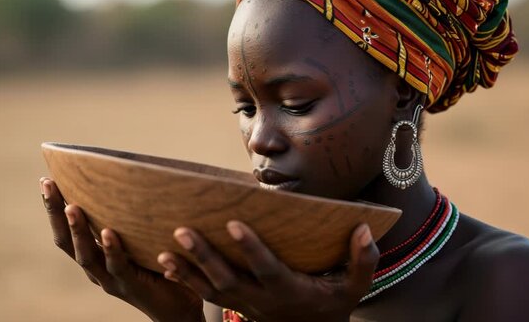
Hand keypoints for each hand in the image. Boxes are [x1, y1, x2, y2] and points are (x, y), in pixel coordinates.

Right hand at [39, 178, 203, 321]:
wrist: (178, 309)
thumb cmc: (160, 269)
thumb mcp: (140, 240)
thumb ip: (132, 220)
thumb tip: (136, 178)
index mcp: (94, 257)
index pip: (66, 231)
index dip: (54, 208)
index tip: (46, 180)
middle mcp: (96, 269)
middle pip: (66, 241)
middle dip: (55, 212)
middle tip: (48, 184)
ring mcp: (111, 280)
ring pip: (87, 256)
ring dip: (78, 231)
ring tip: (71, 207)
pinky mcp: (131, 286)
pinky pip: (119, 267)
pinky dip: (112, 249)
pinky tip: (109, 233)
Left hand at [157, 221, 379, 321]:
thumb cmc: (334, 304)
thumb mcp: (355, 288)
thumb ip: (363, 260)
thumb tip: (364, 229)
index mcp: (289, 290)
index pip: (268, 269)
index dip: (251, 248)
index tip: (234, 223)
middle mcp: (262, 299)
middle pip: (229, 279)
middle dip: (204, 256)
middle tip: (182, 231)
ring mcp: (245, 304)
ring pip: (211, 289)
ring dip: (187, 269)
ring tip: (164, 249)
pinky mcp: (236, 304)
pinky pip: (206, 295)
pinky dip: (185, 280)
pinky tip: (165, 264)